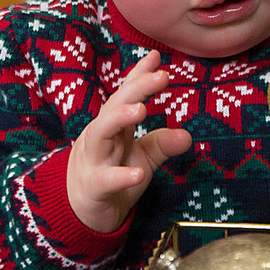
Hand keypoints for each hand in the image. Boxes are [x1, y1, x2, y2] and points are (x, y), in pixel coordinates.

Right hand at [67, 51, 192, 234]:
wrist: (80, 212)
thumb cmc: (111, 178)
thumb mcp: (141, 158)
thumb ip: (162, 143)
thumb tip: (188, 135)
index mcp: (113, 127)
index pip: (125, 96)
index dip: (139, 76)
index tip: (155, 57)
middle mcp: (101, 137)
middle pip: (113, 106)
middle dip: (135, 89)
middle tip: (161, 76)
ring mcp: (93, 161)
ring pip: (100, 133)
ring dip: (119, 119)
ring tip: (140, 110)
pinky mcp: (92, 188)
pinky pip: (105, 180)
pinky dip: (121, 177)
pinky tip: (138, 174)